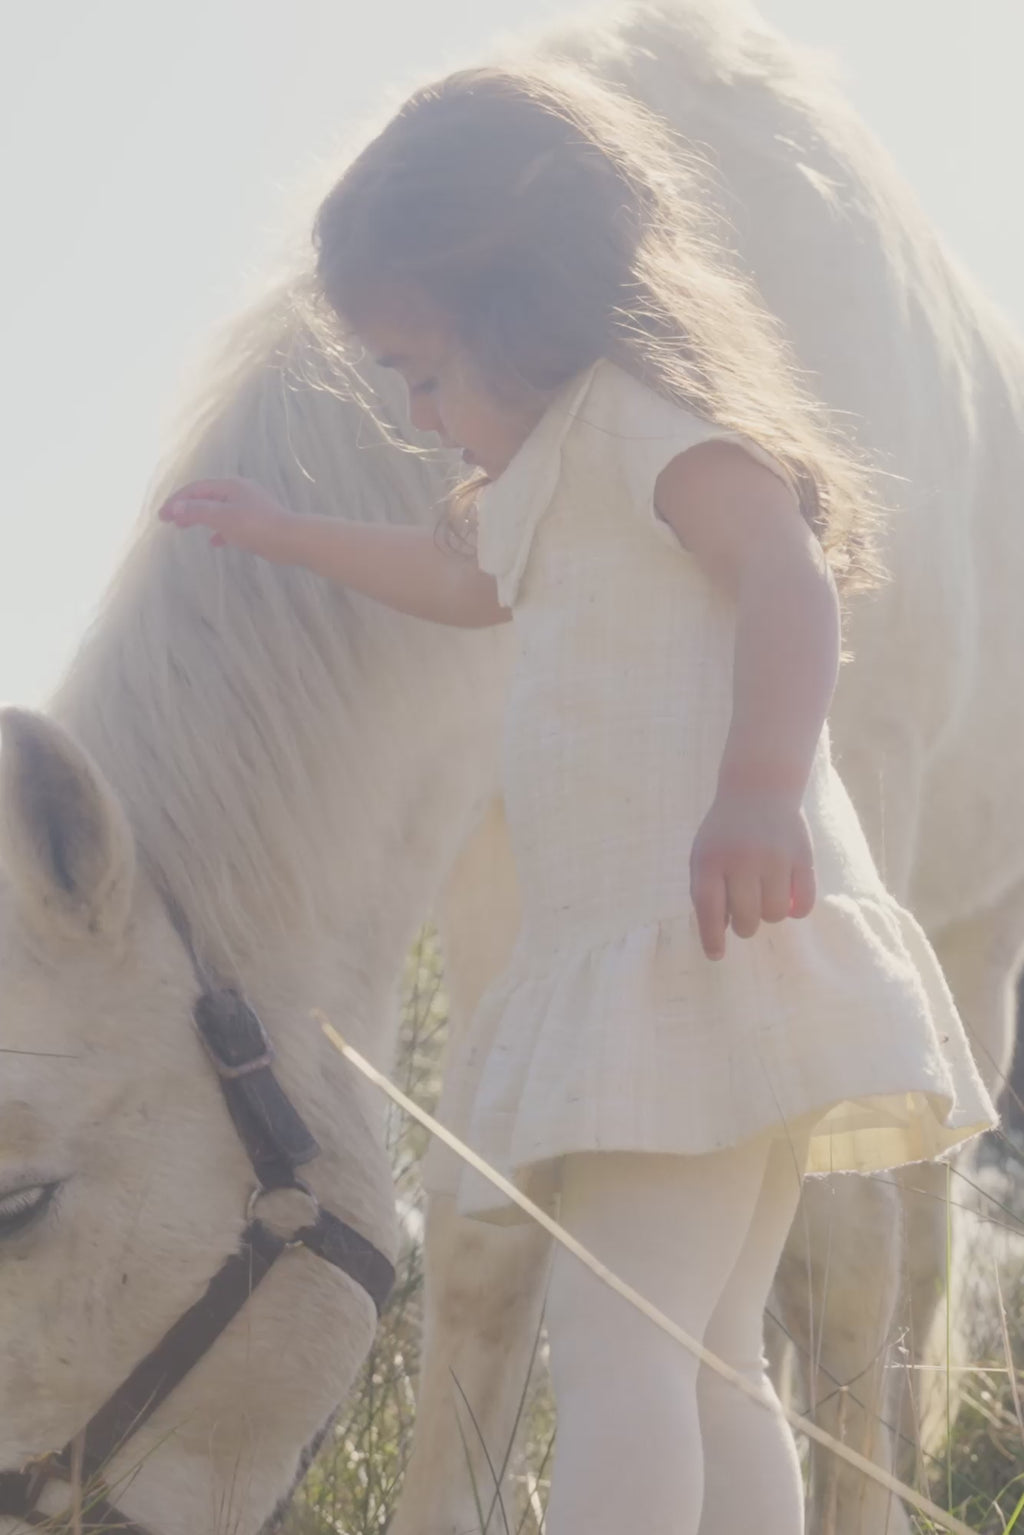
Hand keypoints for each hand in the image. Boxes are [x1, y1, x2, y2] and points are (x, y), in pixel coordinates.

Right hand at [158, 478, 295, 561]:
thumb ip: (198, 511)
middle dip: (186, 507)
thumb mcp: (223, 517)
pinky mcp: (256, 523)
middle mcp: (239, 492)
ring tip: (184, 528)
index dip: (176, 500)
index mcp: (230, 486)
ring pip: (217, 510)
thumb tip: (175, 506)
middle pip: (205, 497)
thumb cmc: (256, 526)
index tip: (161, 516)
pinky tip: (214, 543)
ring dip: (199, 517)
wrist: (291, 540)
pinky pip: (230, 523)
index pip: (196, 489)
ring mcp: (248, 507)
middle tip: (169, 521)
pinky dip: (218, 530)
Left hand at [689, 792, 815, 959]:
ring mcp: (774, 857)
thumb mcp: (703, 855)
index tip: (716, 955)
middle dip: (744, 925)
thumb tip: (720, 933)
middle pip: (746, 918)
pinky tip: (789, 899)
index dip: (711, 937)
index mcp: (710, 860)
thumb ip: (706, 891)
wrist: (759, 789)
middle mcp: (742, 859)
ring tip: (765, 897)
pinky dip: (797, 909)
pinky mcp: (802, 856)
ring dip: (769, 914)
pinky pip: (804, 902)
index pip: (709, 908)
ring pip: (775, 914)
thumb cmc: (725, 831)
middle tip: (745, 914)